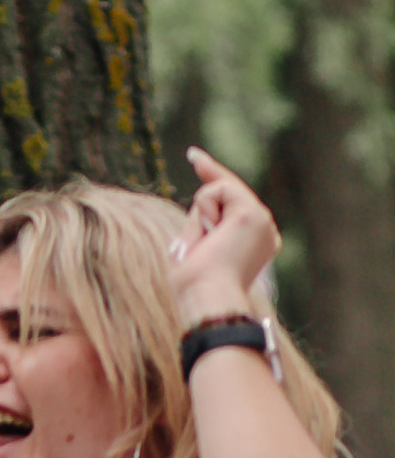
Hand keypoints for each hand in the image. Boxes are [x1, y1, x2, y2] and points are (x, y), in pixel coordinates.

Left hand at [173, 148, 280, 322]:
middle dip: (202, 208)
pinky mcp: (254, 214)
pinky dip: (204, 210)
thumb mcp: (195, 250)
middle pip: (226, 193)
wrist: (208, 300)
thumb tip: (201, 203)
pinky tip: (210, 233)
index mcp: (254, 244)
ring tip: (204, 247)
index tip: (195, 156)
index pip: (233, 203)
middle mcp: (264, 231)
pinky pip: (218, 189)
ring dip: (200, 218)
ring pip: (220, 191)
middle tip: (193, 208)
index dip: (213, 177)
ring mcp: (263, 222)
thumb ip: (201, 227)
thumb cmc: (195, 287)